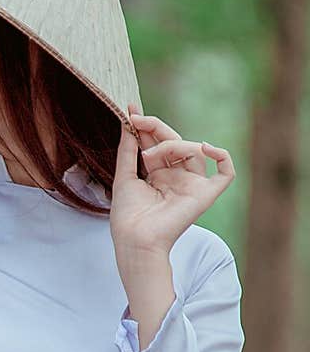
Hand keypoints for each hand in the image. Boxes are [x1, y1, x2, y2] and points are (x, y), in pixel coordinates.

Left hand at [110, 102, 235, 253]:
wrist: (135, 241)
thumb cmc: (128, 216)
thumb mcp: (124, 177)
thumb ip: (128, 150)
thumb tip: (128, 124)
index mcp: (158, 174)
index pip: (157, 143)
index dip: (146, 126)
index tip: (130, 110)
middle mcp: (177, 178)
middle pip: (175, 142)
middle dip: (156, 128)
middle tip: (137, 121)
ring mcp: (192, 185)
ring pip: (193, 151)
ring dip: (171, 144)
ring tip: (150, 154)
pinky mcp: (205, 195)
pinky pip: (225, 173)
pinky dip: (222, 156)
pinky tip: (204, 147)